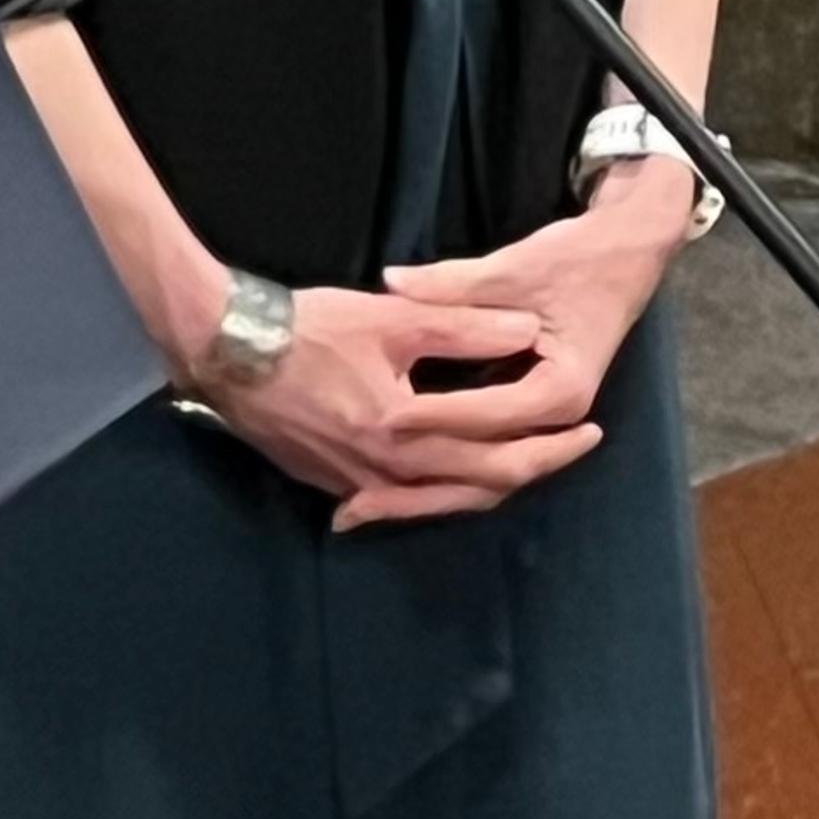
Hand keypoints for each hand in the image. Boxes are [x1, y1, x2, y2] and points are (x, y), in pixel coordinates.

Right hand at [183, 276, 598, 535]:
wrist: (227, 349)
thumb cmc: (309, 327)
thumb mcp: (391, 317)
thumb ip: (463, 325)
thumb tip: (527, 330)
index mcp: (408, 434)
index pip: (501, 449)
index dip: (552, 441)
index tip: (591, 429)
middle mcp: (387, 473)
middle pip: (480, 486)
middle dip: (535, 468)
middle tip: (576, 450)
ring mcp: (356, 485)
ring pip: (442, 501)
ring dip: (488, 485)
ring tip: (523, 464)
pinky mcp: (331, 484)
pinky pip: (400, 500)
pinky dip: (435, 492)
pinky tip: (444, 480)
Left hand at [349, 165, 699, 525]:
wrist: (621, 259)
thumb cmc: (571, 261)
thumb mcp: (513, 268)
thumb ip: (452, 283)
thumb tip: (391, 282)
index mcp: (561, 390)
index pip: (487, 414)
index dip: (434, 416)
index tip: (381, 419)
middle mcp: (558, 419)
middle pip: (488, 467)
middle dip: (422, 486)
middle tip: (356, 502)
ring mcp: (547, 425)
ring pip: (484, 475)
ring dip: (427, 495)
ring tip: (362, 509)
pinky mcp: (531, 418)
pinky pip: (485, 459)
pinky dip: (444, 474)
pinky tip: (394, 484)